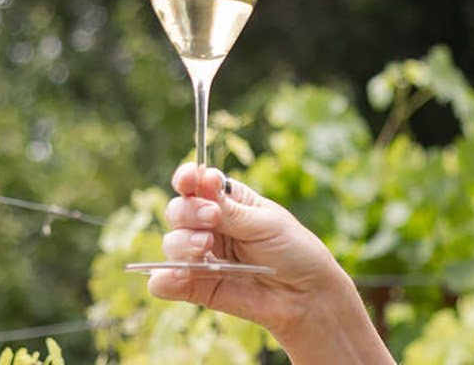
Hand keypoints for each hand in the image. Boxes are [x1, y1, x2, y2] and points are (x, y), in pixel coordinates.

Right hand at [146, 162, 360, 340]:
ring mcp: (201, 257)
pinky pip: (166, 283)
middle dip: (189, 211)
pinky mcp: (197, 287)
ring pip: (171, 244)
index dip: (187, 178)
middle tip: (212, 218)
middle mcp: (209, 227)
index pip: (195, 184)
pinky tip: (179, 274)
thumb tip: (201, 180)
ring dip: (182, 242)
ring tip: (205, 246)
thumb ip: (230, 209)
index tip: (191, 180)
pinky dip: (166, 278)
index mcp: (227, 202)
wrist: (307, 295)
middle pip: (177, 211)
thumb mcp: (266, 223)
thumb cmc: (294, 251)